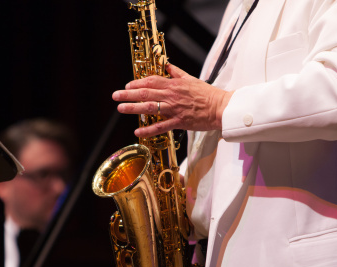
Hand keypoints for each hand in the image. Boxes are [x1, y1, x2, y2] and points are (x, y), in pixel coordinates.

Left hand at [112, 63, 232, 137]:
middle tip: (115, 96)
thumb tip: (167, 65)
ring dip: (133, 108)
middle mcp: (171, 96)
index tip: (127, 85)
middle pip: (146, 93)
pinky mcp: (179, 122)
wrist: (220, 107)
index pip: (151, 81)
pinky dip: (148, 129)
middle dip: (128, 94)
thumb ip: (177, 72)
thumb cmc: (207, 94)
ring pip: (150, 107)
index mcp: (174, 84)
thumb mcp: (191, 79)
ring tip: (120, 109)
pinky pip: (161, 127)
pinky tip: (137, 131)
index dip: (137, 82)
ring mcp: (174, 109)